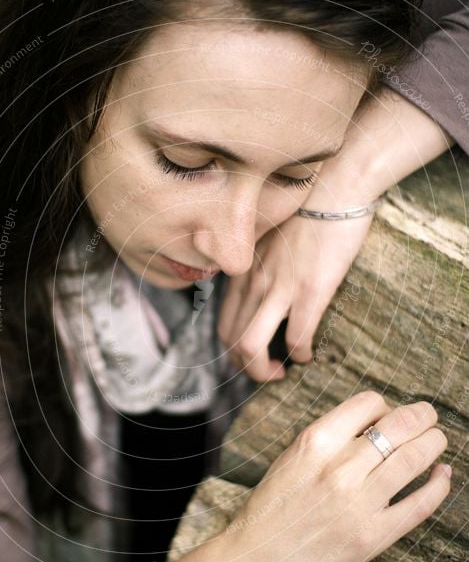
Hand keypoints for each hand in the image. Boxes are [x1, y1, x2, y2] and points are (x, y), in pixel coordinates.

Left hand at [218, 208, 372, 377]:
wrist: (336, 188)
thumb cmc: (309, 209)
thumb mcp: (269, 236)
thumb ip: (259, 262)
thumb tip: (262, 287)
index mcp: (244, 271)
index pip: (225, 325)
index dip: (235, 351)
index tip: (256, 356)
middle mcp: (253, 282)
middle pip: (232, 342)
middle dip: (247, 367)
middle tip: (270, 371)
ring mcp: (279, 287)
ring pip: (251, 348)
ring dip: (263, 371)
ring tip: (281, 372)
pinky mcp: (309, 291)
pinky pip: (295, 339)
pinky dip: (299, 355)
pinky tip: (309, 354)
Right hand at [222, 391, 450, 561]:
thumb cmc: (269, 511)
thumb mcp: (290, 460)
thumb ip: (327, 441)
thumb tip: (373, 425)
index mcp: (314, 442)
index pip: (369, 403)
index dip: (386, 406)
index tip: (389, 416)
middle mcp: (339, 467)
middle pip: (400, 425)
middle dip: (422, 416)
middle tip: (428, 418)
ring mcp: (358, 502)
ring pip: (414, 458)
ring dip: (434, 443)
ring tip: (438, 440)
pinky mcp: (371, 537)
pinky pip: (419, 504)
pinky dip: (438, 485)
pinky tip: (442, 475)